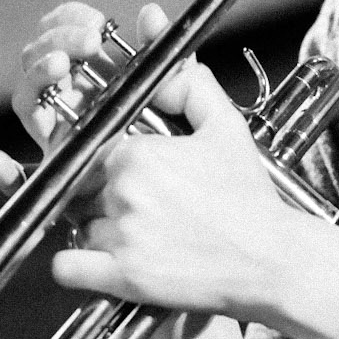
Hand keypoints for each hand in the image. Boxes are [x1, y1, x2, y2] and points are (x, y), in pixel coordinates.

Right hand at [0, 0, 163, 200]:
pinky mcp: (57, 177)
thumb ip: (164, 52)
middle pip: (40, 61)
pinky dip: (5, 173)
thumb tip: (151, 13)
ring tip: (60, 65)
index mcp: (90, 79)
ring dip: (37, 77)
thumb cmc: (174, 142)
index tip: (95, 20)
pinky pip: (22, 179)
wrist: (180, 196)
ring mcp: (58, 138)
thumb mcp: (174, 93)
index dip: (68, 21)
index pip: (61, 38)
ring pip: (28, 101)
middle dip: (58, 40)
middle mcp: (66, 104)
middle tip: (91, 40)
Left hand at [50, 47, 295, 319]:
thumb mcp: (227, 129)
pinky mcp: (123, 277)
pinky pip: (67, 267)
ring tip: (136, 233)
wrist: (271, 259)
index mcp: (136, 153)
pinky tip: (98, 261)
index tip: (118, 172)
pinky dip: (74, 265)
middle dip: (97, 193)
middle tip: (132, 204)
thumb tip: (174, 61)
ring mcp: (120, 236)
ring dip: (95, 229)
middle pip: (78, 187)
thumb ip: (192, 87)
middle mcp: (123, 191)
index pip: (88, 148)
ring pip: (78, 226)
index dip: (100, 160)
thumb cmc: (250, 198)